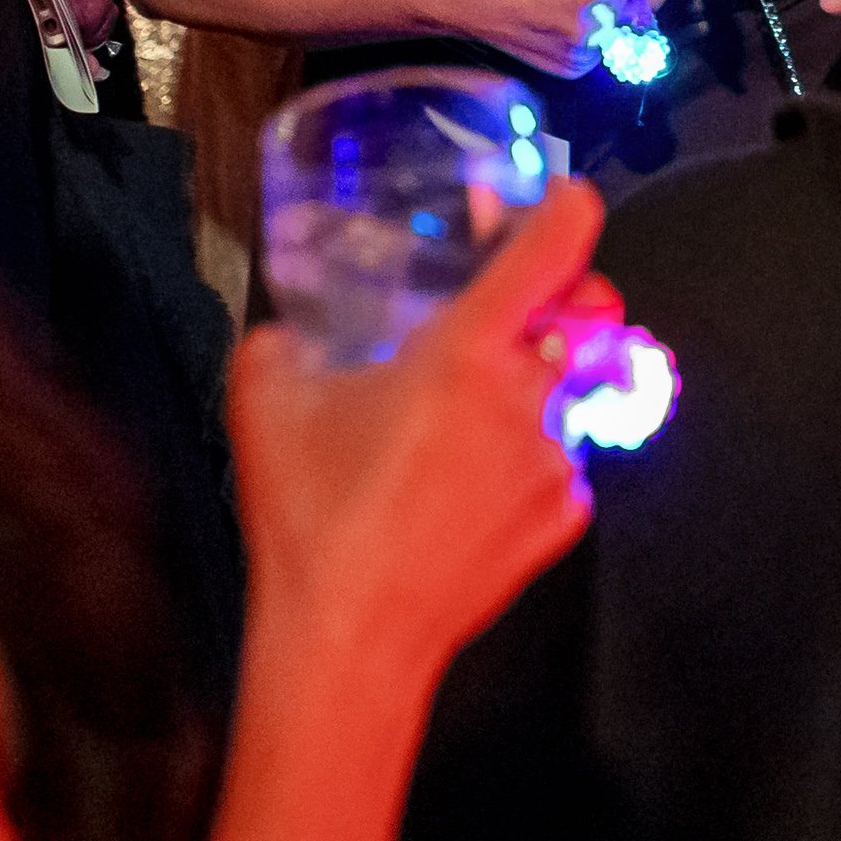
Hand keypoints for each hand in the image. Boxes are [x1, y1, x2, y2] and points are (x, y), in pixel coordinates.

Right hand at [229, 179, 607, 684]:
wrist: (347, 640)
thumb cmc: (312, 521)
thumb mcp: (265, 400)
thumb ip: (281, 341)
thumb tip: (287, 331)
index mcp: (469, 350)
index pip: (556, 245)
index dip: (567, 209)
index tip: (563, 199)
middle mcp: (529, 398)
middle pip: (574, 317)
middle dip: (544, 308)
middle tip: (493, 322)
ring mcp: (554, 463)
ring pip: (560, 395)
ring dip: (519, 397)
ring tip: (447, 435)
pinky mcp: (562, 522)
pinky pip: (558, 467)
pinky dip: (521, 465)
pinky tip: (462, 489)